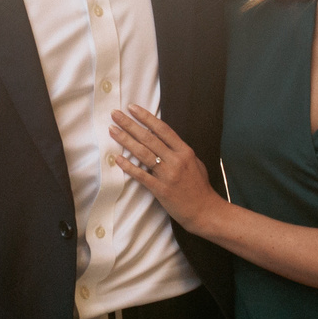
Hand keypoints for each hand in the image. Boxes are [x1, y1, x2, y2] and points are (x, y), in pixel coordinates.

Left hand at [109, 107, 219, 232]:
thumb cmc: (199, 186)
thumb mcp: (194, 162)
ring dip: (126, 140)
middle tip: (115, 114)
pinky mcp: (160, 189)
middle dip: (130, 124)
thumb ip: (179, 151)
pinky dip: (128, 166)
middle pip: (149, 138)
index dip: (146, 117)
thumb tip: (163, 140)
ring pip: (143, 153)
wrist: (204, 210)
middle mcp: (176, 160)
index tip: (132, 108)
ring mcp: (167, 175)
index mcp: (184, 151)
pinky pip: (141, 176)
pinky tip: (117, 159)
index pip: (162, 129)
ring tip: (112, 130)